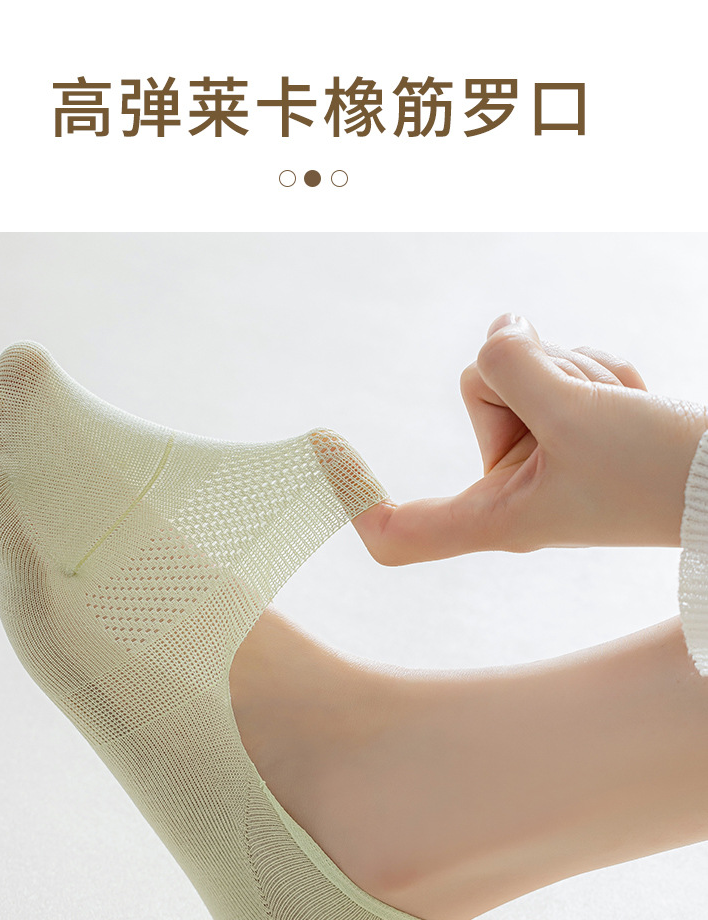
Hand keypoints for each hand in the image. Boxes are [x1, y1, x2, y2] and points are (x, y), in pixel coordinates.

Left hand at [354, 314, 707, 564]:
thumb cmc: (660, 472)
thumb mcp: (578, 410)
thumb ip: (516, 363)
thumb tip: (499, 325)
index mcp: (496, 517)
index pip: (397, 531)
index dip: (352, 494)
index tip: (321, 445)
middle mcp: (508, 489)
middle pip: (477, 387)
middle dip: (538, 371)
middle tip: (588, 404)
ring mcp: (540, 455)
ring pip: (522, 368)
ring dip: (578, 370)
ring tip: (621, 411)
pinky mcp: (568, 428)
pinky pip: (560, 370)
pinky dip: (598, 372)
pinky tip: (631, 401)